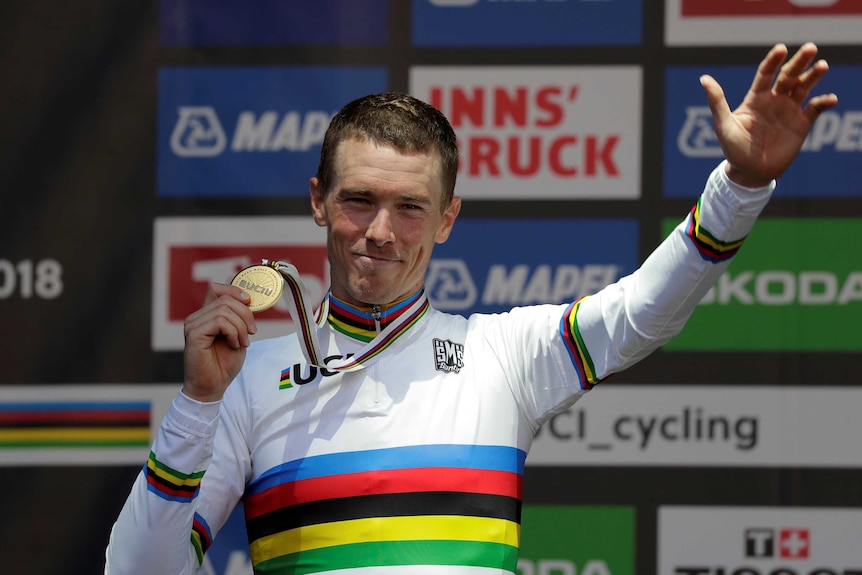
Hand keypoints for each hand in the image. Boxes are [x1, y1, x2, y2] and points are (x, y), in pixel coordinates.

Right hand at [182, 283, 256, 401]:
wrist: (212, 387)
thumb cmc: (223, 364)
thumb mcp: (238, 335)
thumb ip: (239, 318)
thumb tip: (249, 300)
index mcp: (206, 315)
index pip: (216, 288)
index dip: (235, 290)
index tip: (249, 302)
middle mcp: (196, 317)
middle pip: (226, 299)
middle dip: (246, 314)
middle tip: (251, 333)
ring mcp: (192, 324)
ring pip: (225, 310)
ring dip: (240, 327)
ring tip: (242, 342)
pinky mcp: (193, 334)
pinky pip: (219, 321)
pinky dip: (233, 332)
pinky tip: (234, 344)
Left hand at [700, 42, 838, 187]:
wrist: (750, 172)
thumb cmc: (733, 149)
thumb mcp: (723, 125)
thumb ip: (717, 102)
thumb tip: (703, 78)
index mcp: (756, 98)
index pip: (766, 74)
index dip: (773, 61)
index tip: (781, 49)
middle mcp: (774, 100)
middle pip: (788, 76)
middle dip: (799, 62)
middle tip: (811, 48)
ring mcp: (789, 110)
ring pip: (804, 87)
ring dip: (813, 76)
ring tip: (822, 66)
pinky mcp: (801, 124)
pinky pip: (815, 109)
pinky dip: (823, 103)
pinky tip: (830, 99)